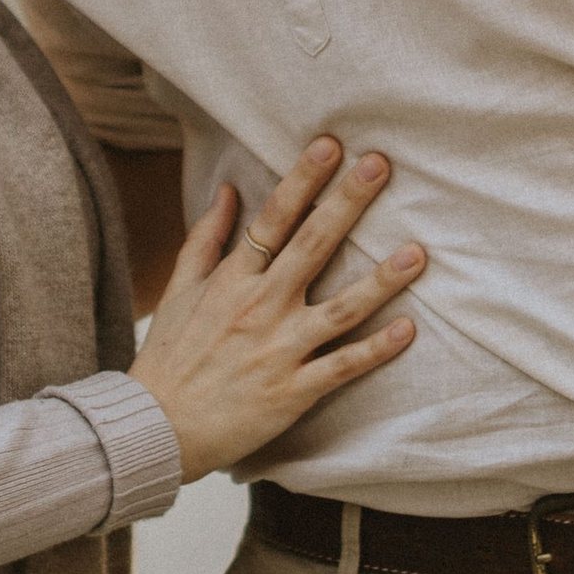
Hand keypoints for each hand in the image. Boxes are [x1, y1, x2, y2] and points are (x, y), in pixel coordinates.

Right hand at [131, 139, 422, 481]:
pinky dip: (375, 350)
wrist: (155, 428)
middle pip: (312, 246)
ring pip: (341, 309)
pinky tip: (408, 329)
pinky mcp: (292, 392)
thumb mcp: (179, 289)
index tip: (330, 145)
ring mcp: (279, 350)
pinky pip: (342, 366)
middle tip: (379, 166)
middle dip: (347, 203)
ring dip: (381, 280)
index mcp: (232, 280)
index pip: (273, 219)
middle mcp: (260, 307)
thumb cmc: (169, 357)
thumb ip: (206, 238)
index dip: (303, 180)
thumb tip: (227, 188)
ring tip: (418, 253)